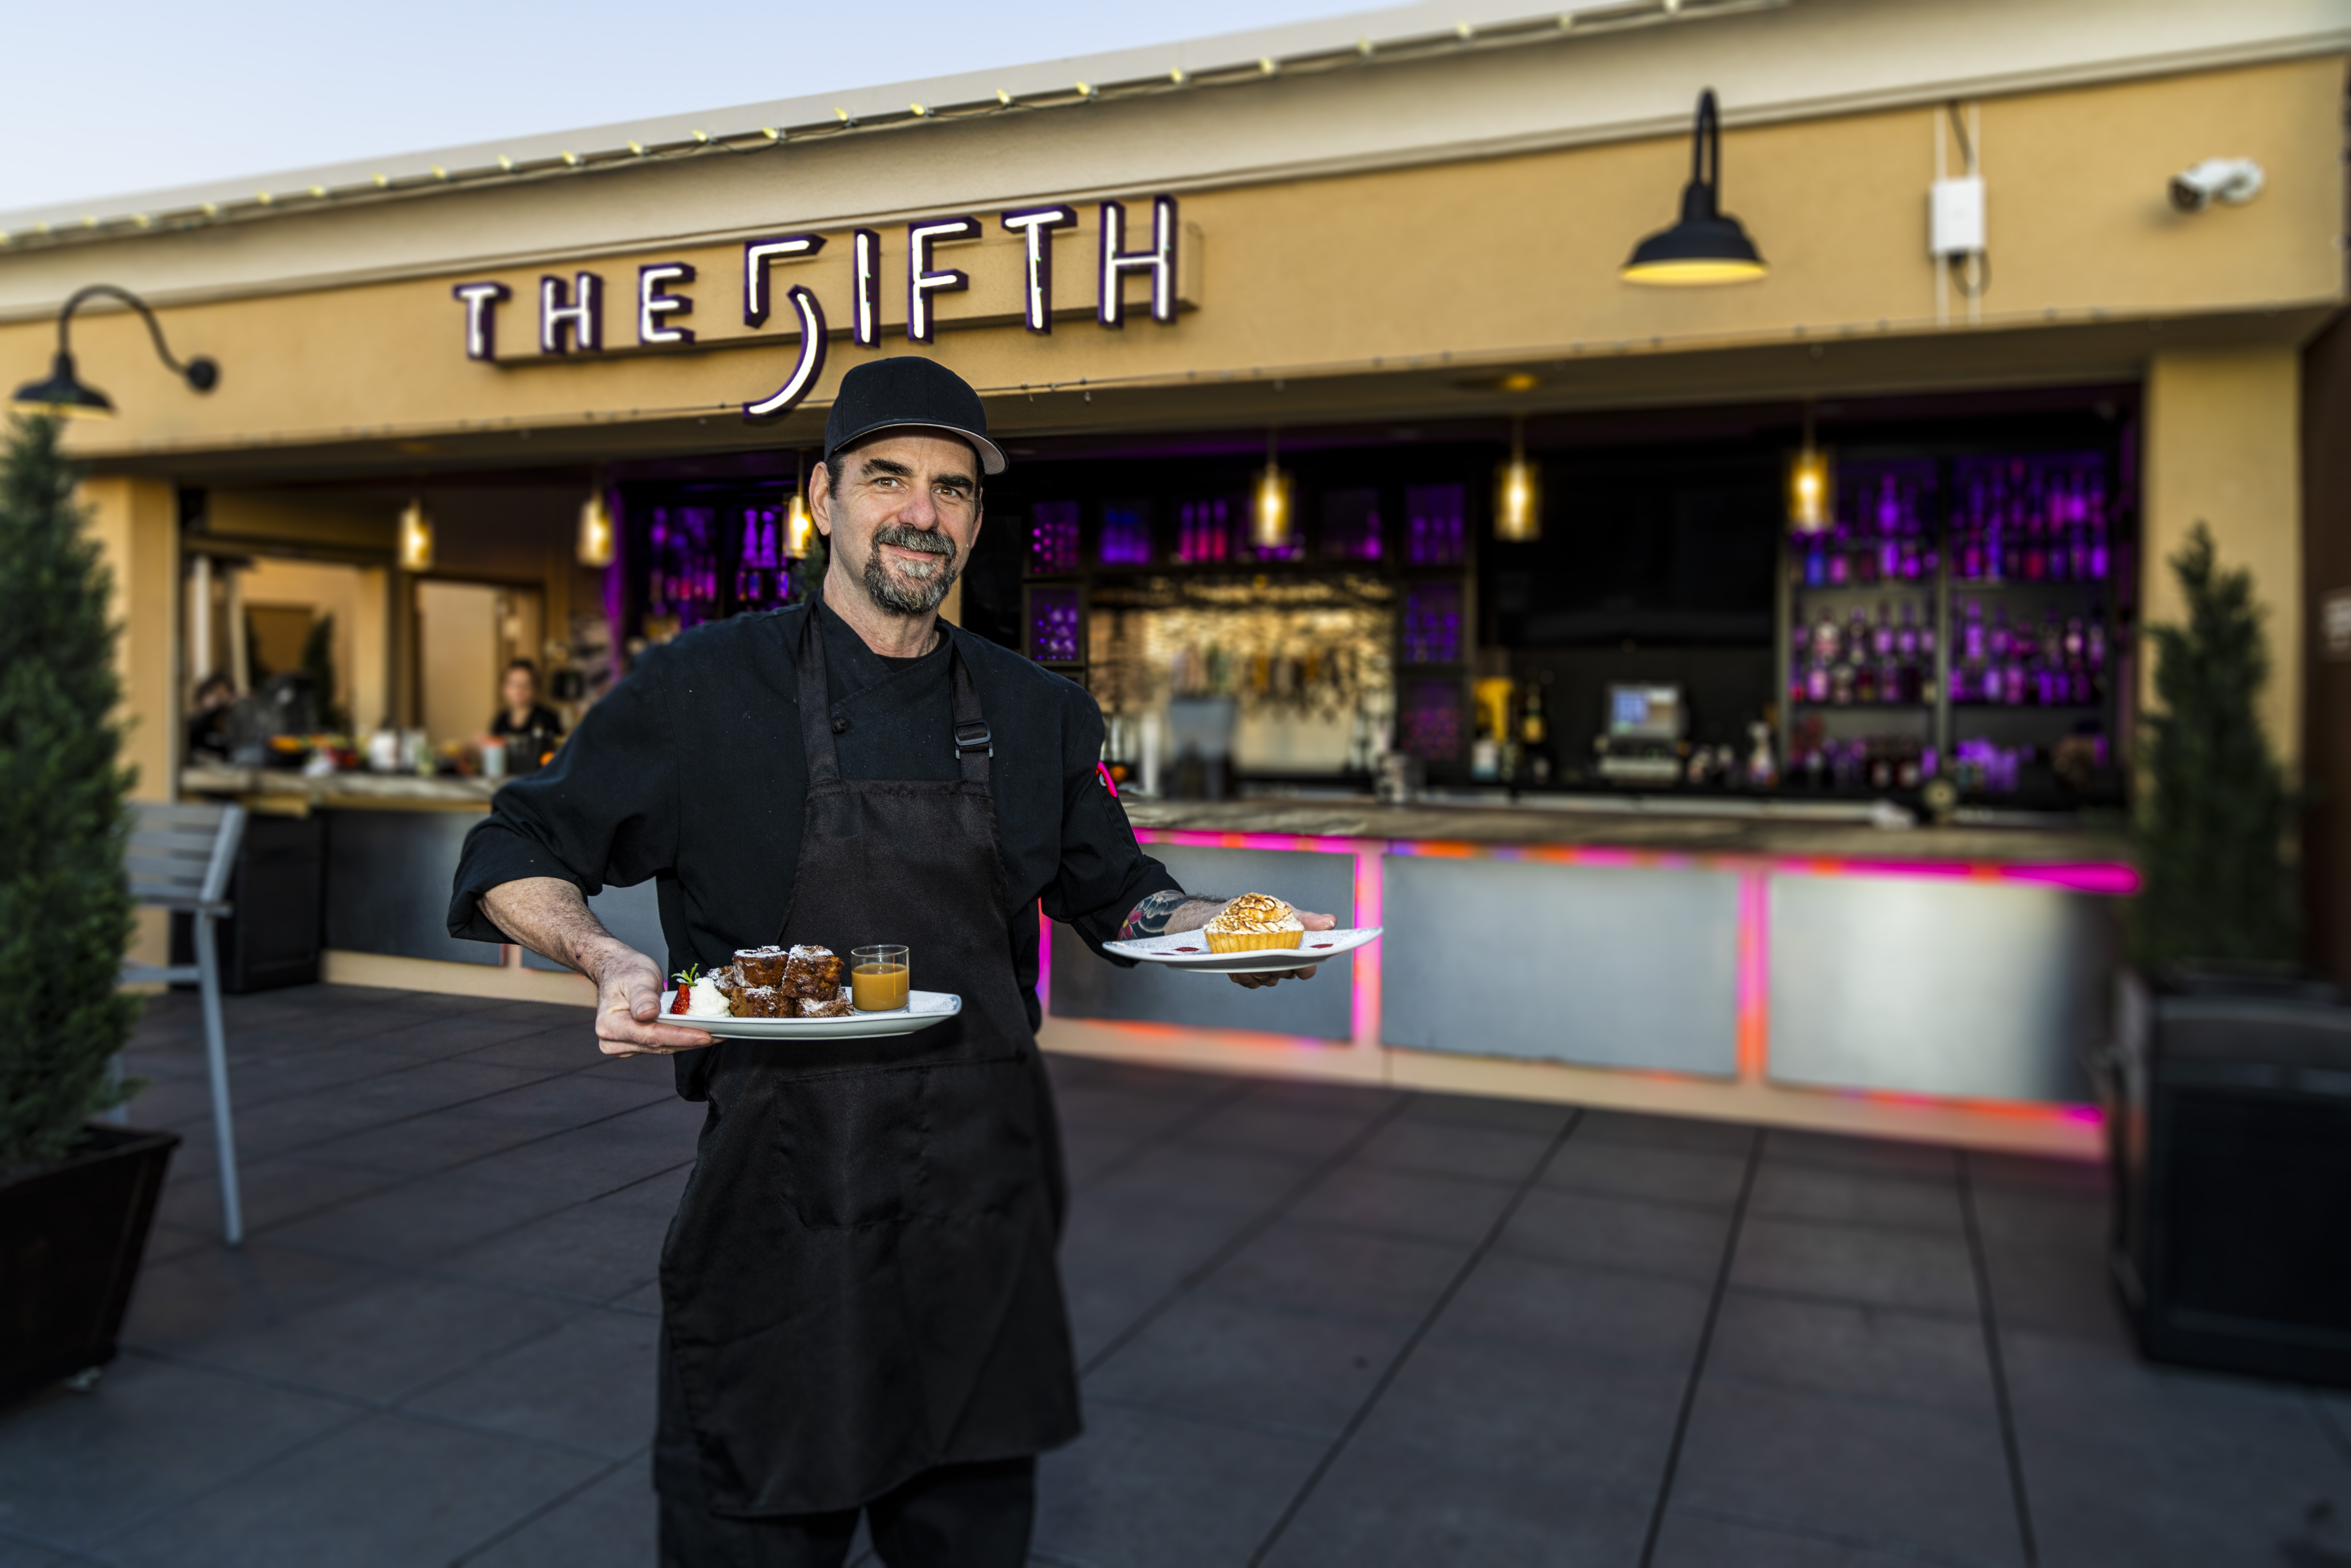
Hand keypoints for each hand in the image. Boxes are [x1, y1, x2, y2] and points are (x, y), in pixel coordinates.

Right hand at [586, 939, 714, 1055]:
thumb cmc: (625, 971)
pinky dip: (680, 1039)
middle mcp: (612, 1041)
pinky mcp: (633, 1045)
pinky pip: (660, 1044)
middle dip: (691, 1041)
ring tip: (715, 1035)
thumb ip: (642, 996)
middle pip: (659, 1045)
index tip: (706, 1035)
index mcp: (609, 1026)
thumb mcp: (636, 977)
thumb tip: (646, 1015)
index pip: (651, 1036)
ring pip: (662, 1048)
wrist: (616, 971)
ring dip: (689, 1042)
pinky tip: (699, 1033)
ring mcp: (622, 1045)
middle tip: (720, 1035)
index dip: (681, 1036)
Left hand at [1227, 908, 1336, 988]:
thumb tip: (1331, 921)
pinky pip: (1249, 982)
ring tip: (1249, 954)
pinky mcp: (1245, 975)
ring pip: (1268, 980)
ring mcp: (1263, 971)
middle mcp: (1280, 964)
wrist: (1221, 915)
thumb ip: (1307, 920)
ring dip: (1259, 968)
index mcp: (1293, 950)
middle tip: (1270, 951)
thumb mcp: (1284, 912)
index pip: (1307, 968)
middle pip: (1286, 975)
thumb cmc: (1257, 913)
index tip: (1301, 959)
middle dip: (1279, 964)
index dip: (1306, 967)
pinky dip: (1244, 973)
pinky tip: (1238, 963)